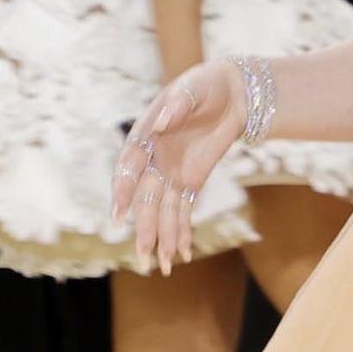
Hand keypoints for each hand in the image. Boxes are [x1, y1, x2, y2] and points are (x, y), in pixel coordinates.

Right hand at [110, 60, 246, 273]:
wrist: (232, 91)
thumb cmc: (206, 85)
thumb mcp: (193, 89)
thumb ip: (177, 106)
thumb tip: (162, 123)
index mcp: (146, 135)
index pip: (131, 165)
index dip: (124, 189)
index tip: (119, 212)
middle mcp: (154, 160)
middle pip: (145, 198)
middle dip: (143, 226)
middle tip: (141, 253)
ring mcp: (171, 173)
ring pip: (162, 210)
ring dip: (161, 236)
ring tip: (161, 266)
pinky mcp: (190, 181)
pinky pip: (182, 210)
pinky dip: (181, 230)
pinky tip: (181, 254)